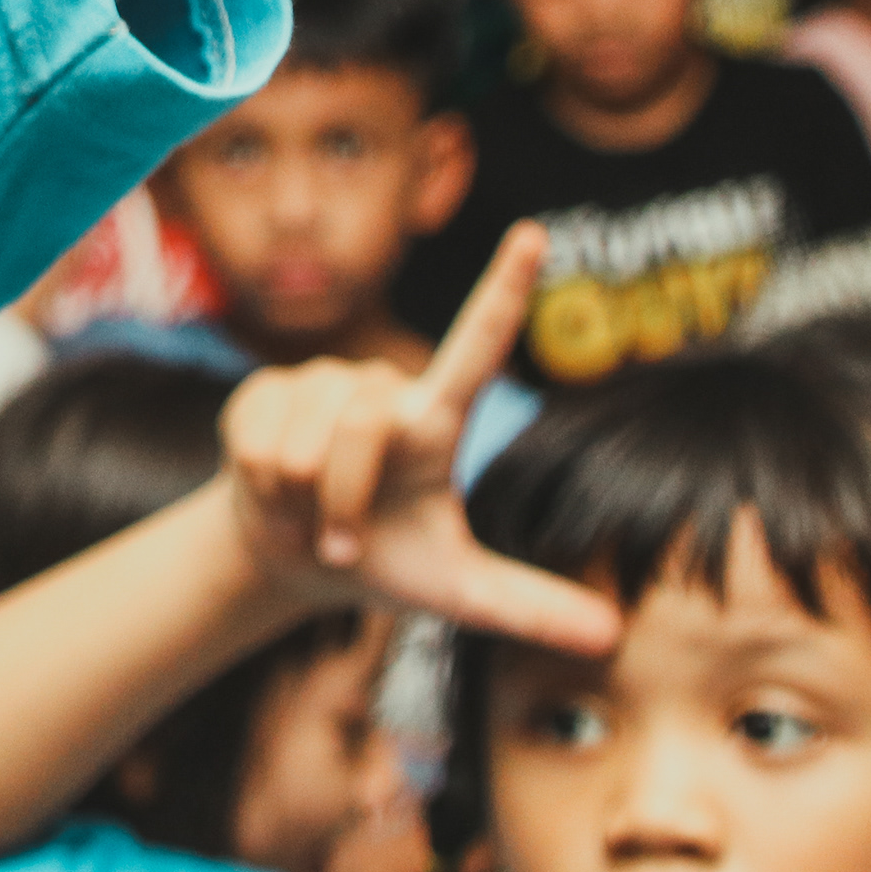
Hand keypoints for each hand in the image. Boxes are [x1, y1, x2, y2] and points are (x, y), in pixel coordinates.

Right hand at [217, 226, 624, 655]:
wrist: (292, 556)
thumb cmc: (386, 560)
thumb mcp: (456, 591)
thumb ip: (530, 607)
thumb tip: (612, 638)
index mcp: (436, 420)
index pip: (478, 346)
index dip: (504, 288)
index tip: (536, 234)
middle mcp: (381, 387)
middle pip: (361, 427)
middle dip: (342, 501)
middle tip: (337, 544)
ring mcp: (318, 382)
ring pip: (305, 436)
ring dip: (298, 497)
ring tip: (301, 515)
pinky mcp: (261, 390)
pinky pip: (258, 435)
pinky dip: (260, 484)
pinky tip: (267, 489)